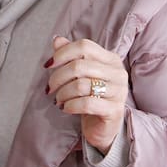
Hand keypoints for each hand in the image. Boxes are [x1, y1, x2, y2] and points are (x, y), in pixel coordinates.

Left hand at [46, 36, 128, 153]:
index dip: (63, 53)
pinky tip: (65, 108)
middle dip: (58, 77)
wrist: (104, 127)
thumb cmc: (91, 97)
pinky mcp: (114, 110)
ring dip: (63, 93)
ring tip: (58, 100)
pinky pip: (87, 103)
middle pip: (80, 65)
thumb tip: (57, 39)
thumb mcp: (80, 76)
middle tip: (50, 88)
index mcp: (110, 59)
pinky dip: (70, 105)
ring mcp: (118, 91)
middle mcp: (118, 72)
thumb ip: (71, 56)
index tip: (48, 66)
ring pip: (81, 85)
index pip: (84, 46)